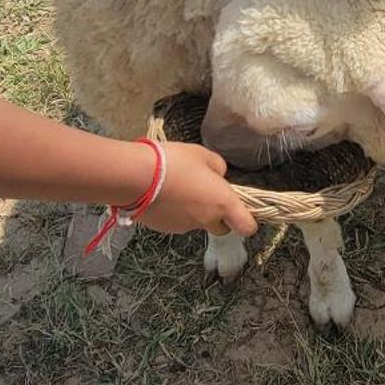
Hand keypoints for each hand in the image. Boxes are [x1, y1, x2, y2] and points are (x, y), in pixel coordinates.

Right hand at [139, 142, 257, 238]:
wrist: (136, 176)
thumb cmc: (174, 162)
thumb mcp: (202, 154)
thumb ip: (217, 167)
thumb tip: (219, 176)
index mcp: (222, 203)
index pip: (247, 227)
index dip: (247, 221)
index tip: (241, 210)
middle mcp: (206, 220)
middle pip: (221, 227)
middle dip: (217, 216)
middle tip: (205, 194)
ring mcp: (185, 227)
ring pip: (197, 224)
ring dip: (193, 212)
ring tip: (177, 189)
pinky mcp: (165, 229)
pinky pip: (177, 222)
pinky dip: (174, 213)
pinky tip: (163, 195)